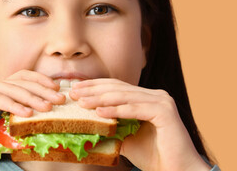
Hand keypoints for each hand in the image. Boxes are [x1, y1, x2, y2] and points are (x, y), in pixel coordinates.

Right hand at [0, 70, 64, 170]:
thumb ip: (14, 130)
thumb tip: (39, 134)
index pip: (24, 82)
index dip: (42, 85)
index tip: (58, 94)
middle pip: (21, 82)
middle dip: (42, 90)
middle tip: (60, 99)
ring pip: (10, 87)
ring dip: (30, 97)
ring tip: (47, 107)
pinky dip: (11, 103)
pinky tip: (25, 112)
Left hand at [70, 78, 210, 170]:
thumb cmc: (152, 155)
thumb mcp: (125, 137)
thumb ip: (111, 125)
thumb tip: (86, 120)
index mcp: (146, 97)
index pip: (116, 86)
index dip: (95, 86)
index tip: (76, 89)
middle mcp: (155, 95)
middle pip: (118, 88)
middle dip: (94, 90)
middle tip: (74, 93)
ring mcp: (162, 101)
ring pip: (125, 96)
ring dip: (101, 98)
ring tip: (82, 102)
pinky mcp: (165, 111)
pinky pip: (135, 109)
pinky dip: (116, 110)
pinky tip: (99, 111)